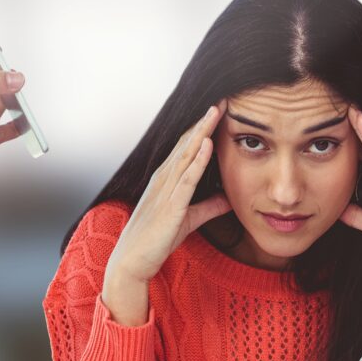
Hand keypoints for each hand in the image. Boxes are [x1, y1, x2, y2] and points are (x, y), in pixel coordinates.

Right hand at [102, 101, 232, 325]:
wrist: (132, 261)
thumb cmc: (156, 240)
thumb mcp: (189, 219)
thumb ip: (208, 207)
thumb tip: (229, 199)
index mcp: (166, 180)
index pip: (187, 148)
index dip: (203, 128)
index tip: (219, 111)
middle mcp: (164, 179)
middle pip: (187, 143)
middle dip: (204, 121)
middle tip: (221, 100)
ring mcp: (165, 190)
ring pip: (186, 154)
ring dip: (202, 132)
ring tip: (216, 111)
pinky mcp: (170, 206)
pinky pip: (186, 179)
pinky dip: (197, 160)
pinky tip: (207, 144)